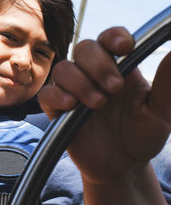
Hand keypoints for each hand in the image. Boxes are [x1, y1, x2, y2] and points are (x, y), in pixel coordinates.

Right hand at [38, 26, 170, 204]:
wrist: (122, 167)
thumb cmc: (141, 135)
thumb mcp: (161, 111)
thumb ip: (167, 83)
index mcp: (119, 68)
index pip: (109, 39)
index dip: (113, 37)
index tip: (124, 48)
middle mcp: (93, 75)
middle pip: (83, 48)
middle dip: (98, 64)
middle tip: (115, 88)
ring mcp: (73, 91)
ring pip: (63, 68)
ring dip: (80, 82)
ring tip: (98, 104)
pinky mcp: (57, 110)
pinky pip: (47, 94)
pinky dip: (57, 96)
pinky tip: (72, 107)